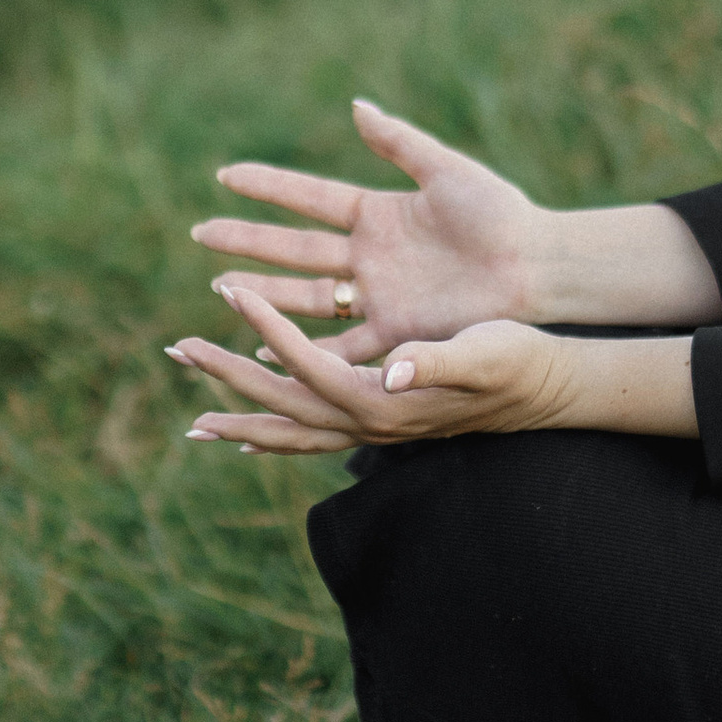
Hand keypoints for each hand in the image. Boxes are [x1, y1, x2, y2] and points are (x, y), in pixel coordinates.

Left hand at [167, 282, 580, 455]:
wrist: (544, 391)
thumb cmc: (519, 363)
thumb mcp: (486, 354)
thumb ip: (438, 362)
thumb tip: (395, 370)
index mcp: (384, 400)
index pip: (307, 363)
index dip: (265, 326)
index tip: (231, 290)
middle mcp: (369, 420)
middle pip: (281, 401)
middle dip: (226, 376)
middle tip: (177, 348)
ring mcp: (371, 426)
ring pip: (290, 426)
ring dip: (241, 414)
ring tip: (193, 413)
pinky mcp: (378, 419)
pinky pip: (312, 430)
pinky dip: (275, 429)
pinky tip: (250, 430)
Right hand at [191, 100, 544, 352]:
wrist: (537, 268)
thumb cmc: (500, 214)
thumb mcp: (446, 171)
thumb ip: (399, 142)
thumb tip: (355, 106)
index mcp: (378, 213)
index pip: (309, 197)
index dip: (268, 186)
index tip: (224, 175)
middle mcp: (369, 255)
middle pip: (294, 248)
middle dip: (247, 240)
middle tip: (200, 234)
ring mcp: (378, 296)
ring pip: (305, 296)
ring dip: (264, 293)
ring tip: (221, 286)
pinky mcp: (396, 331)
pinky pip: (341, 345)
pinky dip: (304, 348)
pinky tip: (265, 345)